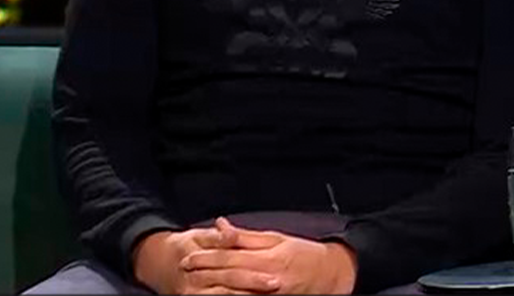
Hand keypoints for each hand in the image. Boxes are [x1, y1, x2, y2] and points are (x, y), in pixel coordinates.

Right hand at [133, 224, 281, 294]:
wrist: (158, 264)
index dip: (251, 269)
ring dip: (245, 295)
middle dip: (253, 285)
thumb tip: (231, 232)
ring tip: (268, 295)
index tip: (273, 273)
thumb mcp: (199, 236)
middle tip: (276, 285)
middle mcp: (195, 278)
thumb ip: (218, 236)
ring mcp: (194, 293)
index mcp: (198, 257)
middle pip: (228, 282)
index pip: (229, 262)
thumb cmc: (186, 247)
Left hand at [178, 217, 357, 294]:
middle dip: (203, 272)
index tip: (188, 256)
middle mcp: (265, 277)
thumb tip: (222, 225)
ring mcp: (268, 294)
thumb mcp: (276, 238)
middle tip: (183, 268)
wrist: (330, 275)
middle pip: (227, 274)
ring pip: (233, 292)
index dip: (206, 256)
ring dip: (211, 288)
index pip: (229, 255)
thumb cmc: (303, 254)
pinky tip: (216, 295)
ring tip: (192, 285)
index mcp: (267, 257)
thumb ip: (246, 236)